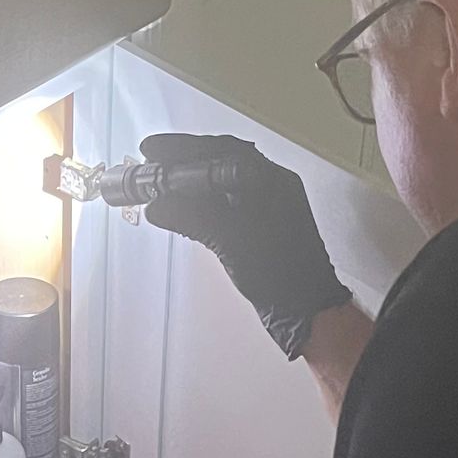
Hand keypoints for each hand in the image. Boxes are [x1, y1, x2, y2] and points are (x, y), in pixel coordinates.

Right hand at [137, 133, 351, 360]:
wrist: (306, 309)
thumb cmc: (282, 273)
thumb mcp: (231, 240)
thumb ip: (192, 218)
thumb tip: (158, 206)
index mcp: (270, 179)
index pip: (220, 150)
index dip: (183, 148)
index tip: (152, 151)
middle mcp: (271, 185)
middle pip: (220, 161)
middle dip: (184, 163)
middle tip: (151, 167)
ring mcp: (268, 205)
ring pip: (223, 182)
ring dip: (191, 183)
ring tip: (161, 186)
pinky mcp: (262, 226)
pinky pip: (227, 202)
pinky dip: (202, 202)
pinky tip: (185, 209)